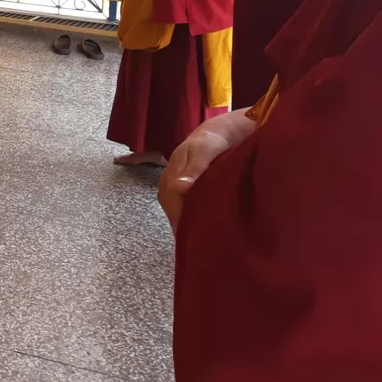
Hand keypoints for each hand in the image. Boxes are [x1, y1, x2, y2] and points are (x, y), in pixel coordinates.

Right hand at [158, 110, 254, 231]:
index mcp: (171, 175)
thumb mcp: (205, 151)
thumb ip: (194, 169)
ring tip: (198, 242)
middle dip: (182, 226)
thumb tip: (179, 188)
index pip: (172, 203)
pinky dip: (187, 218)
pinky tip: (197, 228)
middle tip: (198, 246)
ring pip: (175, 211)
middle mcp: (168, 184)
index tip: (193, 237)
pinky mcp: (180, 191)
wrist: (213, 135)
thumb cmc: (210, 143)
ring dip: (184, 224)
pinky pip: (179, 208)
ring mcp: (173, 188)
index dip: (181, 220)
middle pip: (171, 210)